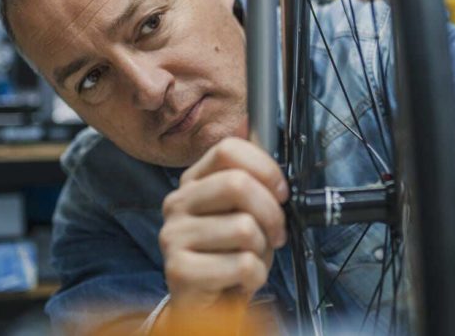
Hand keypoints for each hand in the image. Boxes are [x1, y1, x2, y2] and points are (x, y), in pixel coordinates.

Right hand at [159, 137, 288, 311]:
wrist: (209, 304)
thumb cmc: (230, 256)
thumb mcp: (244, 214)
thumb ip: (255, 188)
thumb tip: (278, 176)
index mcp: (193, 182)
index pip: (228, 149)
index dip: (265, 168)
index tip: (281, 192)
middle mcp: (177, 204)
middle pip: (237, 184)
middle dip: (271, 212)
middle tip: (275, 233)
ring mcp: (173, 236)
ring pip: (244, 228)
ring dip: (262, 251)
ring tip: (250, 259)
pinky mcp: (179, 270)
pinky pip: (241, 264)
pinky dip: (255, 276)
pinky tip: (240, 280)